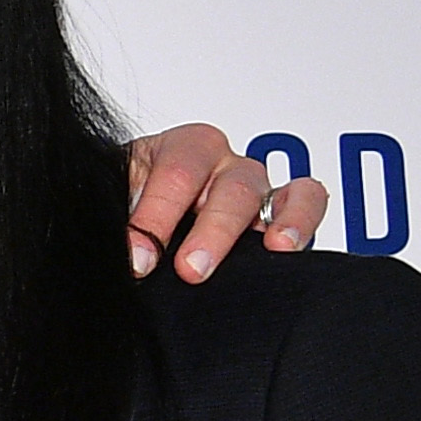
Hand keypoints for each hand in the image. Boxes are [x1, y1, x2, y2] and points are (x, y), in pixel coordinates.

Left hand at [121, 122, 324, 280]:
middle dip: (208, 231)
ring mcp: (249, 185)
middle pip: (224, 185)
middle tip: (189, 270)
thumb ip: (117, 223)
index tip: (139, 260)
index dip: (156, 216)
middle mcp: (216, 163)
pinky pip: (305, 199)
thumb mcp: (114, 207)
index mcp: (174, 150)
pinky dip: (301, 217)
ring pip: (261, 191)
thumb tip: (122, 254)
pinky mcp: (277, 210)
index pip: (174, 172)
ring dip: (258, 225)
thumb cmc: (129, 208)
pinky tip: (286, 245)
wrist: (137, 216)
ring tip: (266, 249)